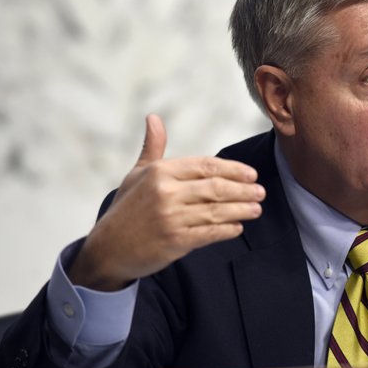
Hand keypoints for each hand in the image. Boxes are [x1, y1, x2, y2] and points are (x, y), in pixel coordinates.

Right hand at [68, 114, 265, 290]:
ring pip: (216, 211)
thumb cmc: (126, 208)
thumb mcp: (137, 174)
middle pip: (216, 188)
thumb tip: (153, 117)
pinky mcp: (175, 241)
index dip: (233, 170)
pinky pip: (210, 233)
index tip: (252, 174)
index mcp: (160, 172)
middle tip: (260, 192)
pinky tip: (238, 227)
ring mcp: (171, 218)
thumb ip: (153, 147)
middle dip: (243, 190)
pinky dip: (227, 230)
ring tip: (256, 209)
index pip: (206, 166)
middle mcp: (166, 193)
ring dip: (241, 210)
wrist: (107, 249)